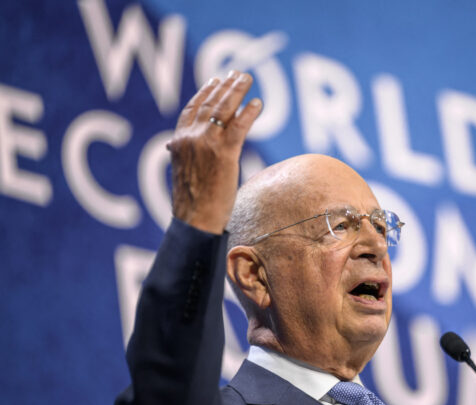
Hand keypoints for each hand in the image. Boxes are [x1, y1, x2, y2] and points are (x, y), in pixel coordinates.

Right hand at [166, 71, 261, 233]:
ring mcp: (207, 144)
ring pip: (224, 109)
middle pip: (210, 103)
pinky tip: (258, 103)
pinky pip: (239, 126)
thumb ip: (184, 156)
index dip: (204, 92)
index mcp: (178, 142)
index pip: (191, 109)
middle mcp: (190, 137)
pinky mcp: (225, 153)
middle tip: (238, 74)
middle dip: (225, 86)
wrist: (195, 220)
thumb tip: (179, 148)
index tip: (214, 81)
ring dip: (237, 90)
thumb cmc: (192, 204)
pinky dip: (249, 112)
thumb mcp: (183, 173)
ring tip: (248, 79)